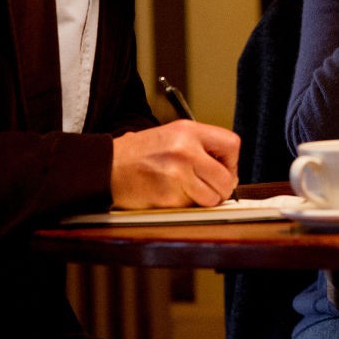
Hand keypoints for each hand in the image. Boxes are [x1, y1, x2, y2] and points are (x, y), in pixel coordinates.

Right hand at [110, 120, 239, 208]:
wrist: (106, 167)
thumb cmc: (138, 153)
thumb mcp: (172, 135)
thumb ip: (200, 146)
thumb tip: (228, 168)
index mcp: (188, 131)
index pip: (232, 145)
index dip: (232, 162)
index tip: (225, 169)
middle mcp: (186, 150)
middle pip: (227, 177)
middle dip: (223, 188)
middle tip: (212, 188)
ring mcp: (178, 174)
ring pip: (213, 197)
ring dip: (205, 200)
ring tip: (188, 191)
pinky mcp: (168, 196)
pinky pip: (191, 207)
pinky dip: (185, 206)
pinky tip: (170, 194)